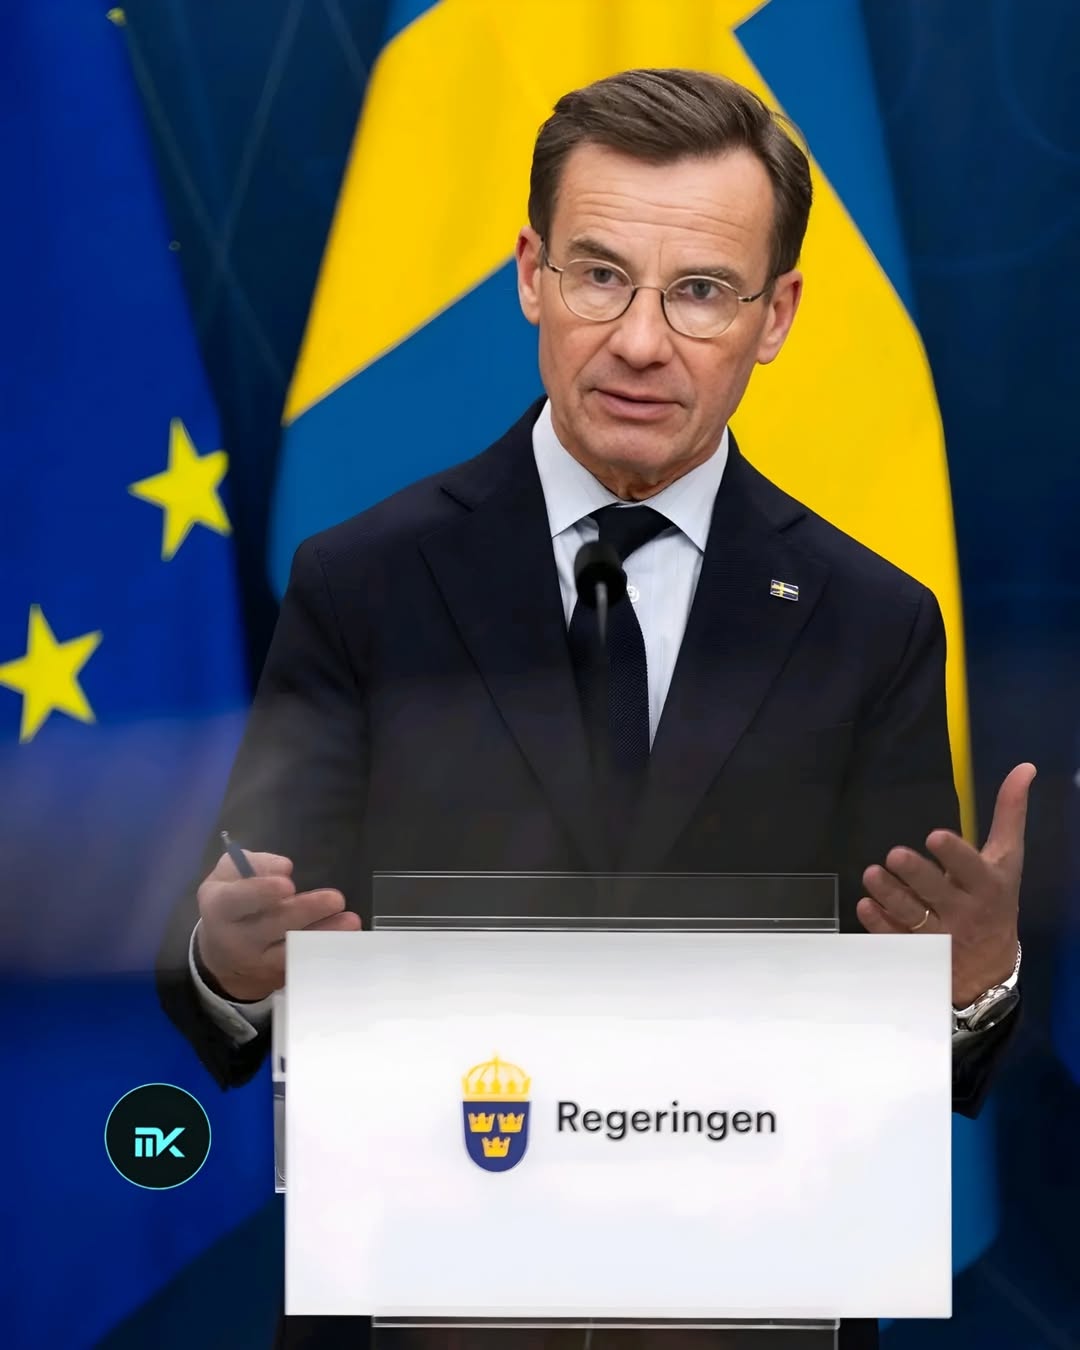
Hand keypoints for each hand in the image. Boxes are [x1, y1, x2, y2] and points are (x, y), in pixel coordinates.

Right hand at [195, 849, 360, 1001]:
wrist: (220, 958)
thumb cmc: (229, 905)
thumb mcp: (227, 876)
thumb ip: (253, 863)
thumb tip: (284, 868)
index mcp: (220, 907)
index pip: (238, 900)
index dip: (262, 892)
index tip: (288, 885)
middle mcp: (237, 939)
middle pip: (272, 925)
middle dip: (306, 911)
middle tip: (336, 899)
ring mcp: (258, 962)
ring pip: (293, 950)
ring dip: (324, 935)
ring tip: (351, 921)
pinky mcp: (278, 977)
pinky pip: (304, 964)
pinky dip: (326, 952)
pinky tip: (346, 941)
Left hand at [856, 762, 1034, 1006]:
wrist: (990, 968)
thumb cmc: (996, 900)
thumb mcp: (1007, 860)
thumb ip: (1009, 815)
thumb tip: (1024, 767)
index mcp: (987, 886)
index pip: (972, 869)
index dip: (955, 855)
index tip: (935, 836)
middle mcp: (964, 912)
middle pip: (937, 892)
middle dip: (916, 874)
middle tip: (895, 855)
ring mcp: (938, 936)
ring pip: (911, 915)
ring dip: (890, 894)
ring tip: (872, 874)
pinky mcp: (915, 954)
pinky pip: (893, 939)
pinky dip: (878, 924)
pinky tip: (865, 904)